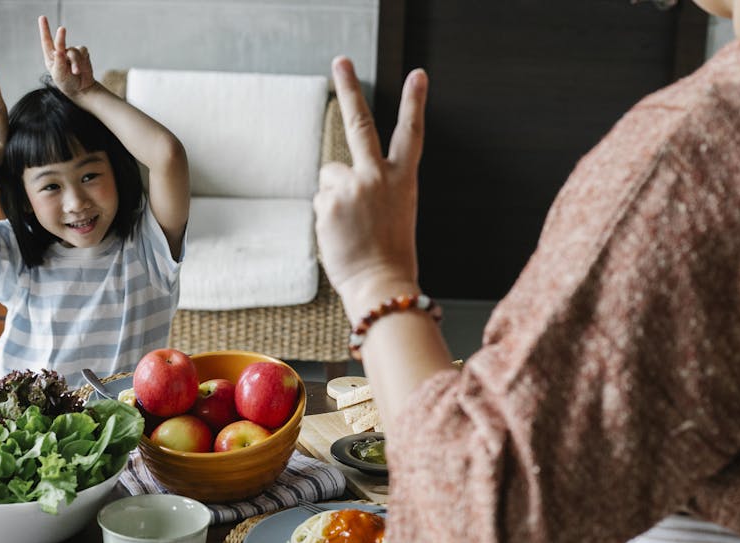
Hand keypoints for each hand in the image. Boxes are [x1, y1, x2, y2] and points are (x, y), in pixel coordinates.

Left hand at [39, 15, 95, 98]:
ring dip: (75, 63)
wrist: (82, 89)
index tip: (42, 18)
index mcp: (51, 57)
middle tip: (62, 29)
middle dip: (61, 37)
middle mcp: (61, 52)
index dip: (45, 29)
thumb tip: (58, 51)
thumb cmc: (67, 83)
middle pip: (60, 42)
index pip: (46, 41)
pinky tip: (81, 69)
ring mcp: (72, 52)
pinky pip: (83, 52)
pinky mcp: (82, 54)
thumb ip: (59, 63)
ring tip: (76, 72)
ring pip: (73, 51)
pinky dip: (82, 61)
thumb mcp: (60, 75)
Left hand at [313, 57, 427, 312]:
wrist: (381, 285)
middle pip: (361, 124)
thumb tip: (339, 178)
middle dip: (350, 88)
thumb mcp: (393, 214)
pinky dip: (326, 219)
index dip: (416, 103)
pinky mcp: (329, 202)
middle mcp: (378, 177)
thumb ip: (372, 188)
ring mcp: (353, 187)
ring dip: (334, 197)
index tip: (419, 76)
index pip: (412, 134)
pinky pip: (320, 202)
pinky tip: (340, 236)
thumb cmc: (389, 257)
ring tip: (350, 227)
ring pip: (330, 177)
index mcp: (403, 181)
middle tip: (341, 61)